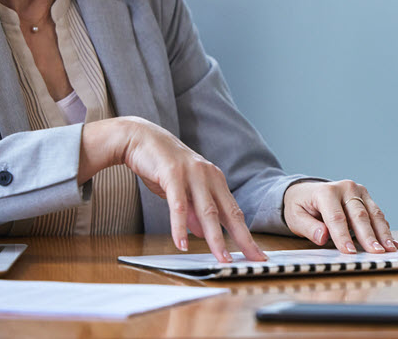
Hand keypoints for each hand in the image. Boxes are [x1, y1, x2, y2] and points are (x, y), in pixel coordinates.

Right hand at [80, 116, 265, 262]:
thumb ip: (193, 210)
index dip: (246, 234)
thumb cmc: (162, 166)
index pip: (235, 213)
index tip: (256, 254)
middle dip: (242, 239)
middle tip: (253, 259)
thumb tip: (201, 233)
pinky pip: (178, 205)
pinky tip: (182, 243)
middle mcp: (209, 176)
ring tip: (222, 258)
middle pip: (229, 213)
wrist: (141, 138)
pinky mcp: (173, 174)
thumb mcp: (182, 190)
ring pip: (208, 212)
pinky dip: (180, 226)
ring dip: (215, 238)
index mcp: (215, 180)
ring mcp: (193, 174)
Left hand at [283, 180, 397, 253]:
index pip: (336, 217)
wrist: (306, 192)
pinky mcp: (366, 198)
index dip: (343, 236)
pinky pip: (377, 215)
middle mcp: (345, 188)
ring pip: (373, 214)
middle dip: (369, 236)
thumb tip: (323, 236)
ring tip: (390, 248)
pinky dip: (384, 229)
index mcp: (326, 192)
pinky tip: (392, 242)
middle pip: (359, 215)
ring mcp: (358, 191)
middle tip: (376, 253)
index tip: (349, 252)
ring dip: (383, 233)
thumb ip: (308, 227)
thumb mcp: (295, 217)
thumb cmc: (300, 206)